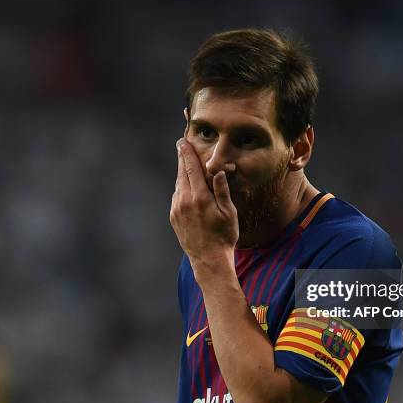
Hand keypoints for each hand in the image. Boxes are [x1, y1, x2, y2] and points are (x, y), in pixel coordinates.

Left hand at [170, 138, 238, 266]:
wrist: (209, 260)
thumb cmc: (224, 236)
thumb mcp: (229, 213)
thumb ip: (222, 190)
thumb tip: (218, 171)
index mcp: (199, 197)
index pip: (191, 169)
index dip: (187, 154)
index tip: (183, 142)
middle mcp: (184, 201)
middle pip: (181, 174)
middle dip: (182, 159)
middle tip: (181, 145)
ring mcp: (177, 210)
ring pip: (178, 185)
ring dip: (181, 174)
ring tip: (185, 164)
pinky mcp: (174, 218)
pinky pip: (176, 197)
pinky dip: (181, 188)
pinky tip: (186, 187)